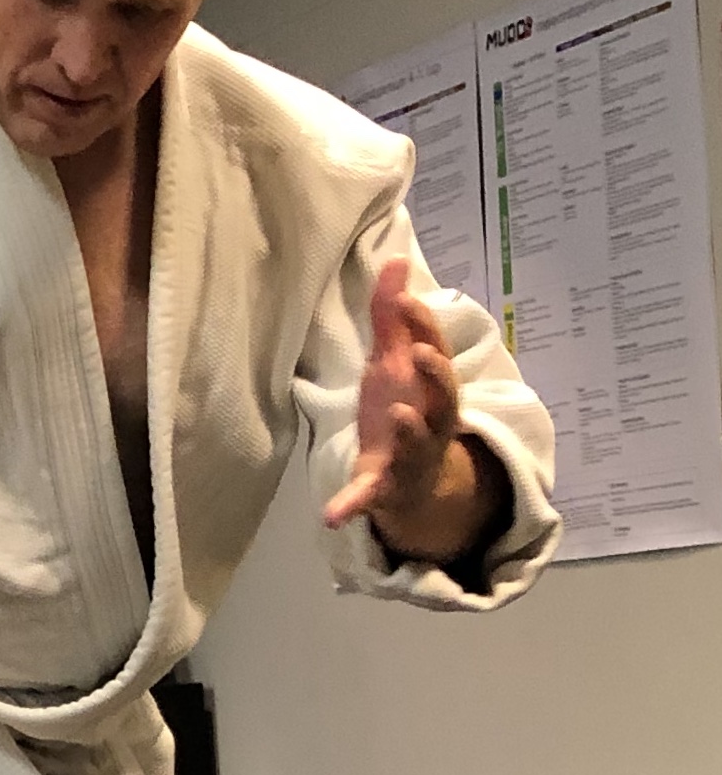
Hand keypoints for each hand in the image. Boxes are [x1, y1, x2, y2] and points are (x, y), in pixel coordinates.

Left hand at [325, 260, 499, 563]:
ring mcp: (410, 456)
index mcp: (431, 388)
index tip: (406, 300)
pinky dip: (351, 506)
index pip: (436, 352)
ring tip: (396, 415)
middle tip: (417, 355)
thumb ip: (394, 316)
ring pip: (414, 446)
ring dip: (407, 432)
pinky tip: (331, 515)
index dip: (424, 327)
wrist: (413, 479)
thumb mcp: (395, 361)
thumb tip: (394, 259)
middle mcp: (431, 421)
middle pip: (443, 398)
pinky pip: (370, 499)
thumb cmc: (404, 407)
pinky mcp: (384, 488)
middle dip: (433, 376)